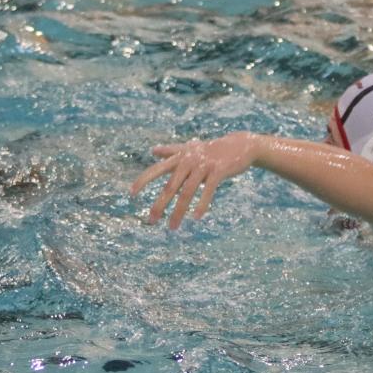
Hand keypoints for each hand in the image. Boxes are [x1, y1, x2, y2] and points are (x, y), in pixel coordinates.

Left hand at [129, 133, 259, 228]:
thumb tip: (153, 150)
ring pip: (187, 192)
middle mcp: (189, 160)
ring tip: (173, 227)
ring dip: (179, 212)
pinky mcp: (218, 171)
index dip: (143, 180)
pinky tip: (196, 217)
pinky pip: (208, 190)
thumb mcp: (190, 148)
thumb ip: (171, 150)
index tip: (132, 194)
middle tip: (151, 221)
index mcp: (180, 157)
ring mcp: (204, 165)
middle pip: (170, 186)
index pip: (157, 169)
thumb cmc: (212, 149)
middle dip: (160, 205)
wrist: (241, 145)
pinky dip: (202, 204)